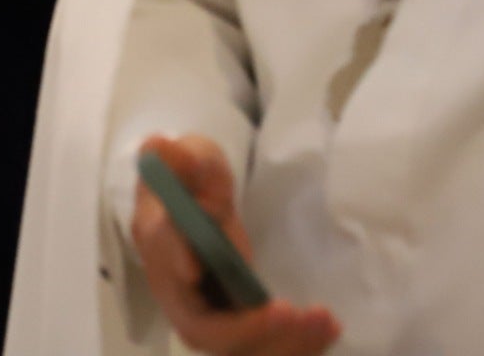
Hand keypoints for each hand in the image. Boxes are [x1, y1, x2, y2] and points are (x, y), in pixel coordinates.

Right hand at [132, 135, 338, 354]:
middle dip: (246, 330)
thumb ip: (182, 158)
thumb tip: (160, 147)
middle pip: (202, 330)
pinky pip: (261, 348)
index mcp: (157, 242)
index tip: (200, 268)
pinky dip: (295, 346)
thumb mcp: (190, 157)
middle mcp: (176, 290)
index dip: (178, 269)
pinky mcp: (236, 326)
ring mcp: (206, 314)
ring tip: (324, 321)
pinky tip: (327, 327)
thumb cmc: (191, 177)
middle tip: (290, 311)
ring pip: (235, 350)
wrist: (195, 203)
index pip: (162, 267)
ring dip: (280, 344)